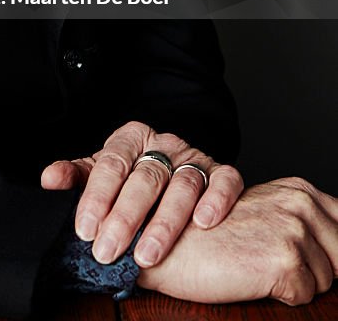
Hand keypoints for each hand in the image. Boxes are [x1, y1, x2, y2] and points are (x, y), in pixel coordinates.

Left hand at [40, 120, 242, 267]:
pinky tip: (203, 223)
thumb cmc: (132, 178)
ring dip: (166, 222)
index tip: (85, 230)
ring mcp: (195, 158)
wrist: (179, 175)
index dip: (96, 198)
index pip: (111, 164)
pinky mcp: (222, 173)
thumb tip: (48, 179)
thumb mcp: (103, 173)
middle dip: (125, 217)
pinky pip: (225, 181)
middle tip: (108, 251)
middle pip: (145, 177)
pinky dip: (216, 200)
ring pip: (183, 184)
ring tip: (148, 254)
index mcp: (131, 137)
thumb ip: (78, 176)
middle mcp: (164, 143)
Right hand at [137, 177, 337, 304]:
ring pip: (326, 280)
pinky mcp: (285, 261)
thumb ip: (302, 220)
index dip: (334, 249)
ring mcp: (293, 230)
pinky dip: (280, 296)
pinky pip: (304, 297)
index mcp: (297, 189)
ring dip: (296, 282)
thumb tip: (337, 250)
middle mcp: (300, 203)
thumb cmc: (210, 235)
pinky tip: (250, 277)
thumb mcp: (264, 213)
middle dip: (317, 268)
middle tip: (274, 264)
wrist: (165, 242)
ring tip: (257, 267)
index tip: (320, 258)